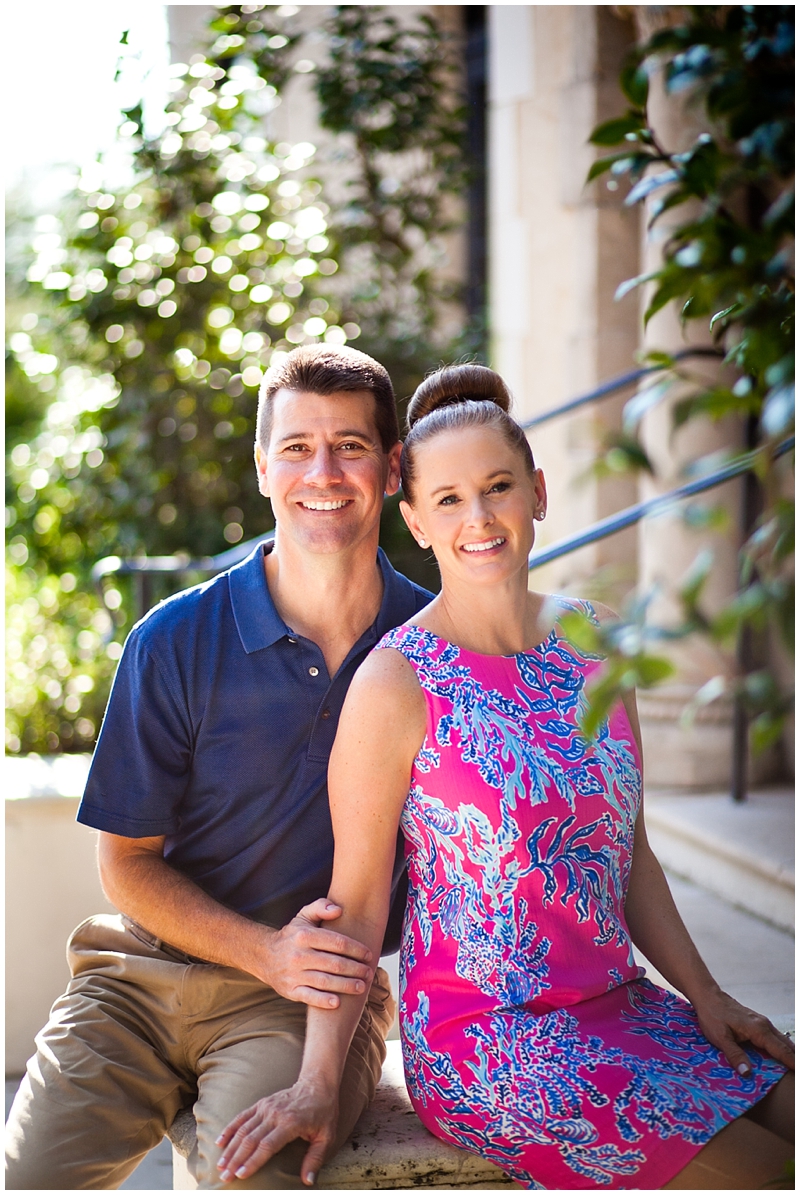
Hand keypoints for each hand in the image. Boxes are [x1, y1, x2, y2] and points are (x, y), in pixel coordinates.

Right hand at [216, 1079, 337, 1185]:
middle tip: (225, 1177)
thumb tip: (308, 1180)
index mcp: (290, 1123)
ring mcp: (266, 1107)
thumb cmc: (323, 1113)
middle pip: (250, 1139)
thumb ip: (315, 1159)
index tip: (240, 1175)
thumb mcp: (326, 1137)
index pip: (267, 1146)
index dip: (253, 1161)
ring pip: (243, 1129)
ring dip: (230, 1148)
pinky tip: (219, 1141)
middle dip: (236, 1160)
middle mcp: (274, 1114)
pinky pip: (242, 1117)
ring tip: (220, 1165)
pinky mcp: (261, 1103)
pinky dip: (230, 1129)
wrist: (317, 1084)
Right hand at [260, 898, 372, 1008]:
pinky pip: (309, 997)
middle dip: (356, 969)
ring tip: (362, 986)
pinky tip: (338, 1003)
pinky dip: (324, 1001)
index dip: (356, 949)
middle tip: (369, 972)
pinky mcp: (290, 990)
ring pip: (325, 982)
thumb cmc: (293, 935)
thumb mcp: (303, 916)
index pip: (337, 943)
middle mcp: (299, 955)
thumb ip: (321, 907)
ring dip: (346, 985)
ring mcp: (294, 974)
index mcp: (304, 935)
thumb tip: (339, 910)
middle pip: (334, 964)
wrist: (264, 956)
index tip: (368, 954)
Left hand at [693, 987, 794, 1074]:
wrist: (708, 997)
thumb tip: (747, 1073)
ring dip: (790, 1053)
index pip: (782, 1050)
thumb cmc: (712, 1016)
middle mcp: (764, 1025)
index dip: (793, 1063)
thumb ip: (734, 1055)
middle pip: (786, 1045)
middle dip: (794, 1059)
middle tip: (796, 1073)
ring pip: (782, 1040)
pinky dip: (782, 1047)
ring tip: (793, 1066)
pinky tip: (782, 1056)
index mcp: (758, 1030)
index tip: (798, 1073)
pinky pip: (775, 1037)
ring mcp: (762, 1023)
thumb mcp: (720, 1037)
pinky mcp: (758, 1023)